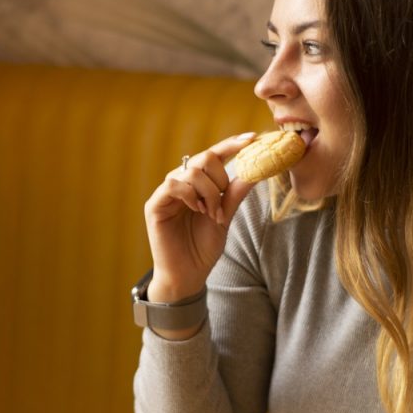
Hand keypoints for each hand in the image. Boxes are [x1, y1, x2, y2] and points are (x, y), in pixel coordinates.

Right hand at [143, 133, 256, 303]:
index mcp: (197, 183)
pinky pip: (173, 184)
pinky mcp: (155, 204)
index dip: (231, 144)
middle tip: (222, 206)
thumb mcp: (226, 215)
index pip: (214, 155)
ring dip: (209, 193)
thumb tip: (257, 169)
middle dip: (220, 180)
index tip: (253, 138)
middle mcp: (181, 182)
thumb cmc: (204, 247)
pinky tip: (197, 209)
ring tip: (211, 214)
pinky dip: (190, 194)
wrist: (188, 274)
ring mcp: (167, 192)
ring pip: (192, 171)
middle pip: (205, 158)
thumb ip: (236, 193)